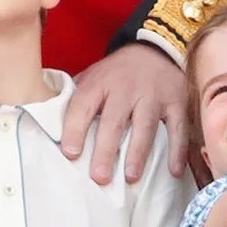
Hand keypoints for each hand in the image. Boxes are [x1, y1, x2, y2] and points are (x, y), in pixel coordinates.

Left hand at [62, 44, 187, 183]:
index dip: (74, 129)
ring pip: (145, 125)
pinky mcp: (176, 102)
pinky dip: (177, 150)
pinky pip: (178, 128)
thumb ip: (74, 97)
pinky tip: (173, 171)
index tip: (70, 153)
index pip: (83, 106)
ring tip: (131, 177)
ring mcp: (153, 94)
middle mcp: (126, 87)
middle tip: (100, 177)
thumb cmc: (117, 73)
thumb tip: (48, 125)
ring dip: (138, 152)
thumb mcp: (93, 76)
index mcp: (100, 82)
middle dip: (106, 150)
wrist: (155, 49)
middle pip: (115, 120)